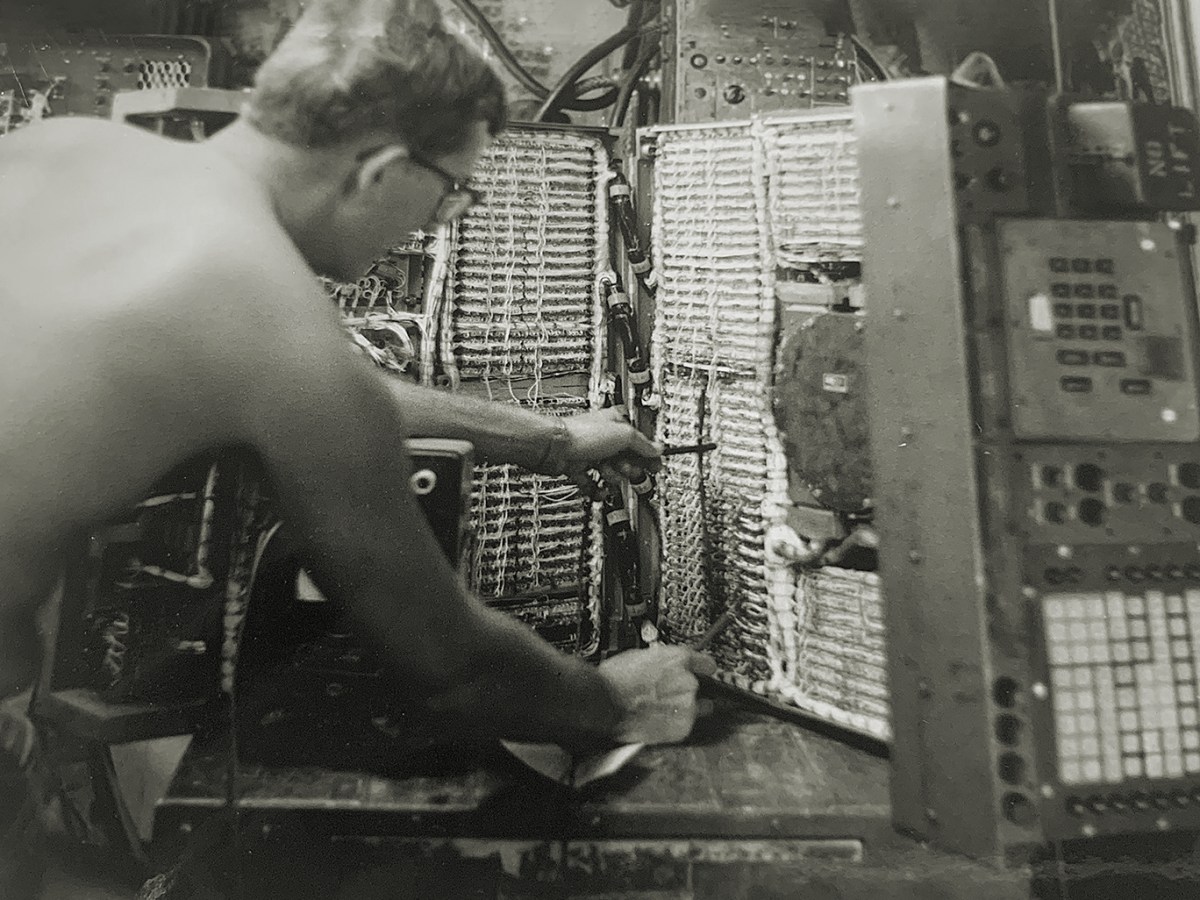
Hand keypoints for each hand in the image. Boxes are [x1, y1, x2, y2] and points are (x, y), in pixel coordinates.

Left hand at [558, 407, 660, 481]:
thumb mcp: (624, 435)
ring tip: (607, 473)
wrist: (554, 448)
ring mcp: (590, 453)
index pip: (639, 439)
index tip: (656, 466)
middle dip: (628, 467)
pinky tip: (599, 489)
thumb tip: (656, 450)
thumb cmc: (583, 434)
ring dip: (611, 476)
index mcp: (615, 423)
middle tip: (627, 469)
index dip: (648, 453)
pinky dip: (596, 489)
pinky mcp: (578, 468)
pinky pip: (592, 483)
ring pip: (610, 471)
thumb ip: (642, 444)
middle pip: (625, 457)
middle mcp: (603, 437)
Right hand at [598, 644, 717, 744]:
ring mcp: (688, 705)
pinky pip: (685, 725)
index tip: (701, 673)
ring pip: (697, 708)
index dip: (701, 669)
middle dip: (686, 692)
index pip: (706, 663)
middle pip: (699, 687)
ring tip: (659, 712)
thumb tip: (662, 667)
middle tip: (667, 697)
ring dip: (683, 709)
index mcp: (679, 659)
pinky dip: (675, 725)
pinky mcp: (683, 726)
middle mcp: (689, 681)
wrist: (604, 701)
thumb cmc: (614, 678)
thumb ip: (660, 662)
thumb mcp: (640, 657)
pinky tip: (658, 722)